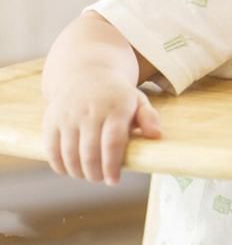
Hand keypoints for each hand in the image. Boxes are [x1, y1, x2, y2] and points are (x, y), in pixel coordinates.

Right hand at [43, 69, 160, 184]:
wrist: (86, 73)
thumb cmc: (117, 95)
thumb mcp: (138, 100)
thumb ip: (149, 118)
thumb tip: (157, 136)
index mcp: (116, 107)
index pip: (112, 142)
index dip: (112, 165)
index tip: (114, 181)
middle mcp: (90, 111)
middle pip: (89, 152)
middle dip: (95, 173)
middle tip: (101, 179)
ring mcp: (69, 115)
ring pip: (69, 153)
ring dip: (78, 172)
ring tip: (88, 176)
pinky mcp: (52, 120)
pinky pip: (51, 149)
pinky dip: (59, 165)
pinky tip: (68, 170)